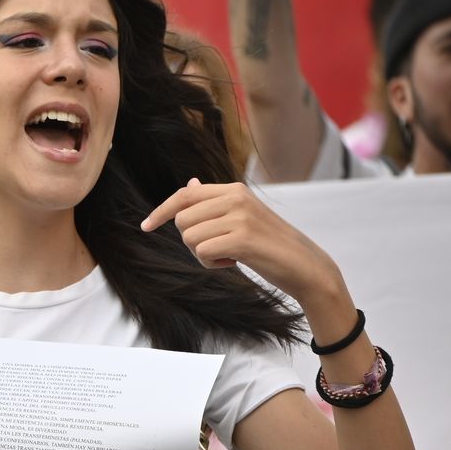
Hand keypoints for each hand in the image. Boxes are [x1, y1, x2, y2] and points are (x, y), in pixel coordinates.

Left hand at [139, 178, 343, 306]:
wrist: (305, 266)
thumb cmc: (270, 245)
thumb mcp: (242, 217)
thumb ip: (215, 202)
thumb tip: (189, 184)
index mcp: (234, 190)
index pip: (184, 195)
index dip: (160, 211)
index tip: (145, 226)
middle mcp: (236, 198)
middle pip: (182, 220)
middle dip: (192, 241)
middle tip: (218, 249)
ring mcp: (240, 216)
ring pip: (189, 237)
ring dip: (202, 255)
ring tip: (229, 256)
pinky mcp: (243, 238)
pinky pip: (202, 251)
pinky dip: (212, 263)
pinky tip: (233, 263)